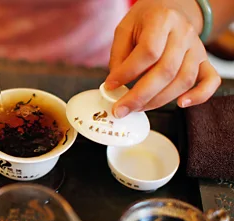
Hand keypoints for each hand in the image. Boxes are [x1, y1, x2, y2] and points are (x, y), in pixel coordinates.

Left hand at [105, 0, 221, 117]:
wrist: (170, 10)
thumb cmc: (145, 21)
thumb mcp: (125, 30)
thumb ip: (119, 56)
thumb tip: (115, 85)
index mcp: (162, 20)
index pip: (148, 51)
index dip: (127, 73)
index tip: (110, 86)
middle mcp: (184, 33)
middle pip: (166, 71)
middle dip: (140, 96)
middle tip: (122, 109)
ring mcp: (197, 48)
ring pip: (184, 80)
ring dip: (159, 101)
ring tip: (137, 108)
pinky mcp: (205, 61)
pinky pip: (210, 81)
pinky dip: (199, 96)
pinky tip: (181, 104)